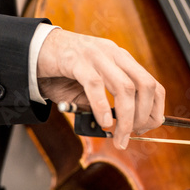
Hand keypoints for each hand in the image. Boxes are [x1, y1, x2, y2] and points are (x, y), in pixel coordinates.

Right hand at [37, 29, 164, 149]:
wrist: (34, 51)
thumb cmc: (64, 73)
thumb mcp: (92, 89)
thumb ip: (106, 105)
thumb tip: (121, 130)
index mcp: (122, 60)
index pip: (153, 84)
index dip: (155, 109)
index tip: (148, 128)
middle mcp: (114, 54)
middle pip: (145, 86)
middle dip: (144, 116)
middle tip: (133, 135)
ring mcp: (97, 55)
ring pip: (124, 88)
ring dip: (126, 118)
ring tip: (120, 137)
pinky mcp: (76, 60)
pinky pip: (95, 85)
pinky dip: (102, 107)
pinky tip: (104, 123)